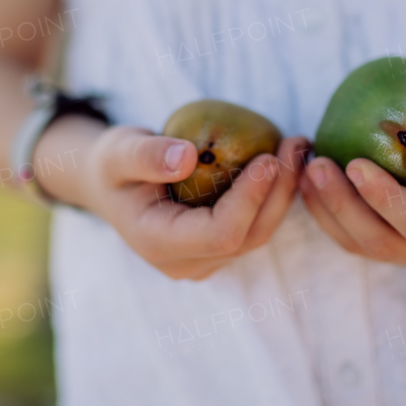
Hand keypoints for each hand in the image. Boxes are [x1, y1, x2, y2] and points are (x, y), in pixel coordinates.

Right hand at [76, 125, 308, 279]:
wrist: (109, 184)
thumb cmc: (112, 164)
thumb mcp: (119, 151)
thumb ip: (147, 156)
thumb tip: (187, 158)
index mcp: (158, 243)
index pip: (219, 234)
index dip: (249, 199)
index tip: (268, 158)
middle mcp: (185, 262)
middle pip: (248, 236)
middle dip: (278, 191)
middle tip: (295, 143)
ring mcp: (204, 259)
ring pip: (258, 233)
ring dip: (283, 191)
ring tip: (297, 145)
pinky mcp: (218, 247)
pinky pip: (254, 225)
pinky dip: (273, 194)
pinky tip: (285, 159)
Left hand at [298, 100, 405, 272]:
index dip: (385, 201)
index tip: (354, 163)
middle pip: (381, 243)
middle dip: (342, 207)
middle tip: (316, 163)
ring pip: (360, 244)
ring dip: (326, 210)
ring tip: (304, 166)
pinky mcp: (397, 246)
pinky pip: (354, 236)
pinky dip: (327, 211)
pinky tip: (307, 176)